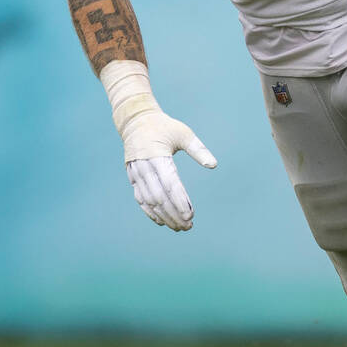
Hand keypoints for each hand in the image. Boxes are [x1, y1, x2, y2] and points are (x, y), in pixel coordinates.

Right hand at [100, 60, 216, 231]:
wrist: (135, 120)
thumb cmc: (163, 126)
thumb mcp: (183, 133)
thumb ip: (198, 149)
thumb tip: (213, 165)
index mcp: (157, 155)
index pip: (170, 184)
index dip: (180, 201)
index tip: (191, 215)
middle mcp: (144, 166)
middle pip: (160, 197)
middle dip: (174, 214)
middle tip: (188, 226)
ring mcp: (136, 173)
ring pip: (150, 201)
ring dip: (164, 216)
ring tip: (179, 227)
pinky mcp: (132, 177)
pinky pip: (141, 198)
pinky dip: (150, 212)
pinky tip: (162, 221)